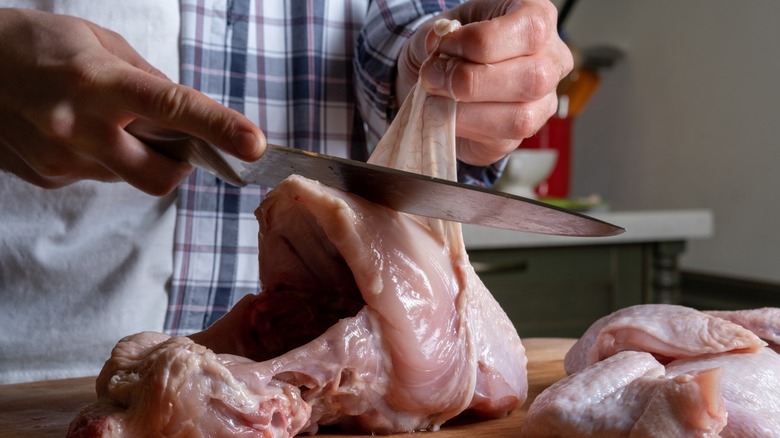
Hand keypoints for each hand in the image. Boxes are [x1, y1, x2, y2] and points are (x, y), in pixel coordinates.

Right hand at [0, 9, 264, 194]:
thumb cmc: (31, 44)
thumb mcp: (97, 41)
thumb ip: (146, 77)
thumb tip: (182, 108)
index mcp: (99, 83)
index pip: (172, 109)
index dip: (219, 128)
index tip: (254, 145)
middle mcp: (80, 128)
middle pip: (160, 176)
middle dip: (178, 167)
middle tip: (172, 143)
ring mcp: (61, 160)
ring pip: (129, 177)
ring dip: (134, 155)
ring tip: (103, 121)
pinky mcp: (48, 177)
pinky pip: (97, 176)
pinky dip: (102, 158)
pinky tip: (74, 130)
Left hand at [396, 0, 572, 165]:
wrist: (442, 76)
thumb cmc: (452, 45)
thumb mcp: (441, 28)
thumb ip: (438, 35)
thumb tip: (438, 46)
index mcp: (538, 17)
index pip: (531, 29)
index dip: (481, 40)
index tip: (445, 45)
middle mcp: (552, 60)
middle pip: (533, 77)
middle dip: (472, 81)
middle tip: (434, 77)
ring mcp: (543, 101)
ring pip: (521, 116)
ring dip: (467, 110)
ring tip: (436, 98)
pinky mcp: (524, 132)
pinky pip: (502, 138)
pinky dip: (465, 126)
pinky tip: (445, 113)